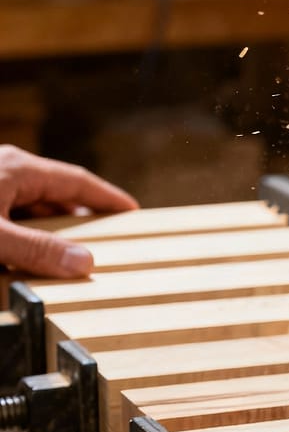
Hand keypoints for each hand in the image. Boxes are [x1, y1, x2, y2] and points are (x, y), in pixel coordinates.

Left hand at [0, 145, 137, 278]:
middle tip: (107, 240)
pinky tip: (29, 256)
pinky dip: (28, 235)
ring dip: (52, 231)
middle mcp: (5, 170)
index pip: (77, 181)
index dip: (108, 198)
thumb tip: (86, 262)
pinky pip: (12, 217)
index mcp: (17, 168)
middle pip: (57, 195)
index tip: (132, 212)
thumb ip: (36, 249)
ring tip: (71, 255)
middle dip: (83, 219)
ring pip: (33, 208)